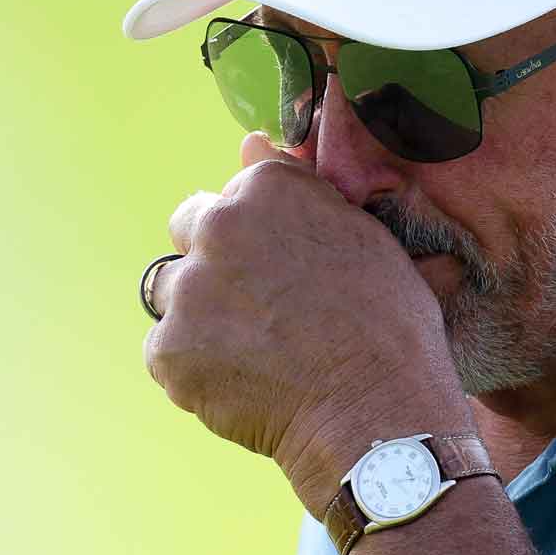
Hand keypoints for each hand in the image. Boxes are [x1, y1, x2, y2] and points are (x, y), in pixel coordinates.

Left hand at [144, 134, 471, 510]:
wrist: (377, 413)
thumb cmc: (389, 327)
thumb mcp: (364, 239)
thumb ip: (299, 188)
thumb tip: (248, 141)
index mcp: (267, 188)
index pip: (235, 193)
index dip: (259, 234)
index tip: (283, 269)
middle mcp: (219, 226)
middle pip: (188, 229)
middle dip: (213, 262)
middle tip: (260, 309)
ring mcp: (188, 290)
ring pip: (169, 292)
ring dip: (197, 314)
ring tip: (252, 351)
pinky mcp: (168, 350)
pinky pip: (166, 352)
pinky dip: (195, 370)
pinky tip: (245, 385)